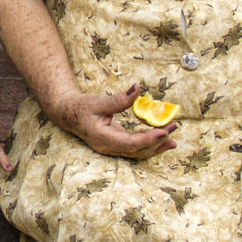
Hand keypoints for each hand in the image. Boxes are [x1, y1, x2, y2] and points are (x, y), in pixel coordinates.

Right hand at [58, 86, 176, 159]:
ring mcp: (112, 148)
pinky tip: (162, 140)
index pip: (129, 143)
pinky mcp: (116, 145)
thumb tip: (137, 88)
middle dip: (157, 141)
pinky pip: (136, 149)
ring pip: (138, 153)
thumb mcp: (98, 101)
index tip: (163, 131)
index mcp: (102, 138)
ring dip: (156, 146)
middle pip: (137, 150)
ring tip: (173, 139)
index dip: (148, 139)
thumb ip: (119, 99)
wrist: (67, 114)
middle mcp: (108, 148)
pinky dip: (150, 145)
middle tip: (173, 128)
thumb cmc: (80, 107)